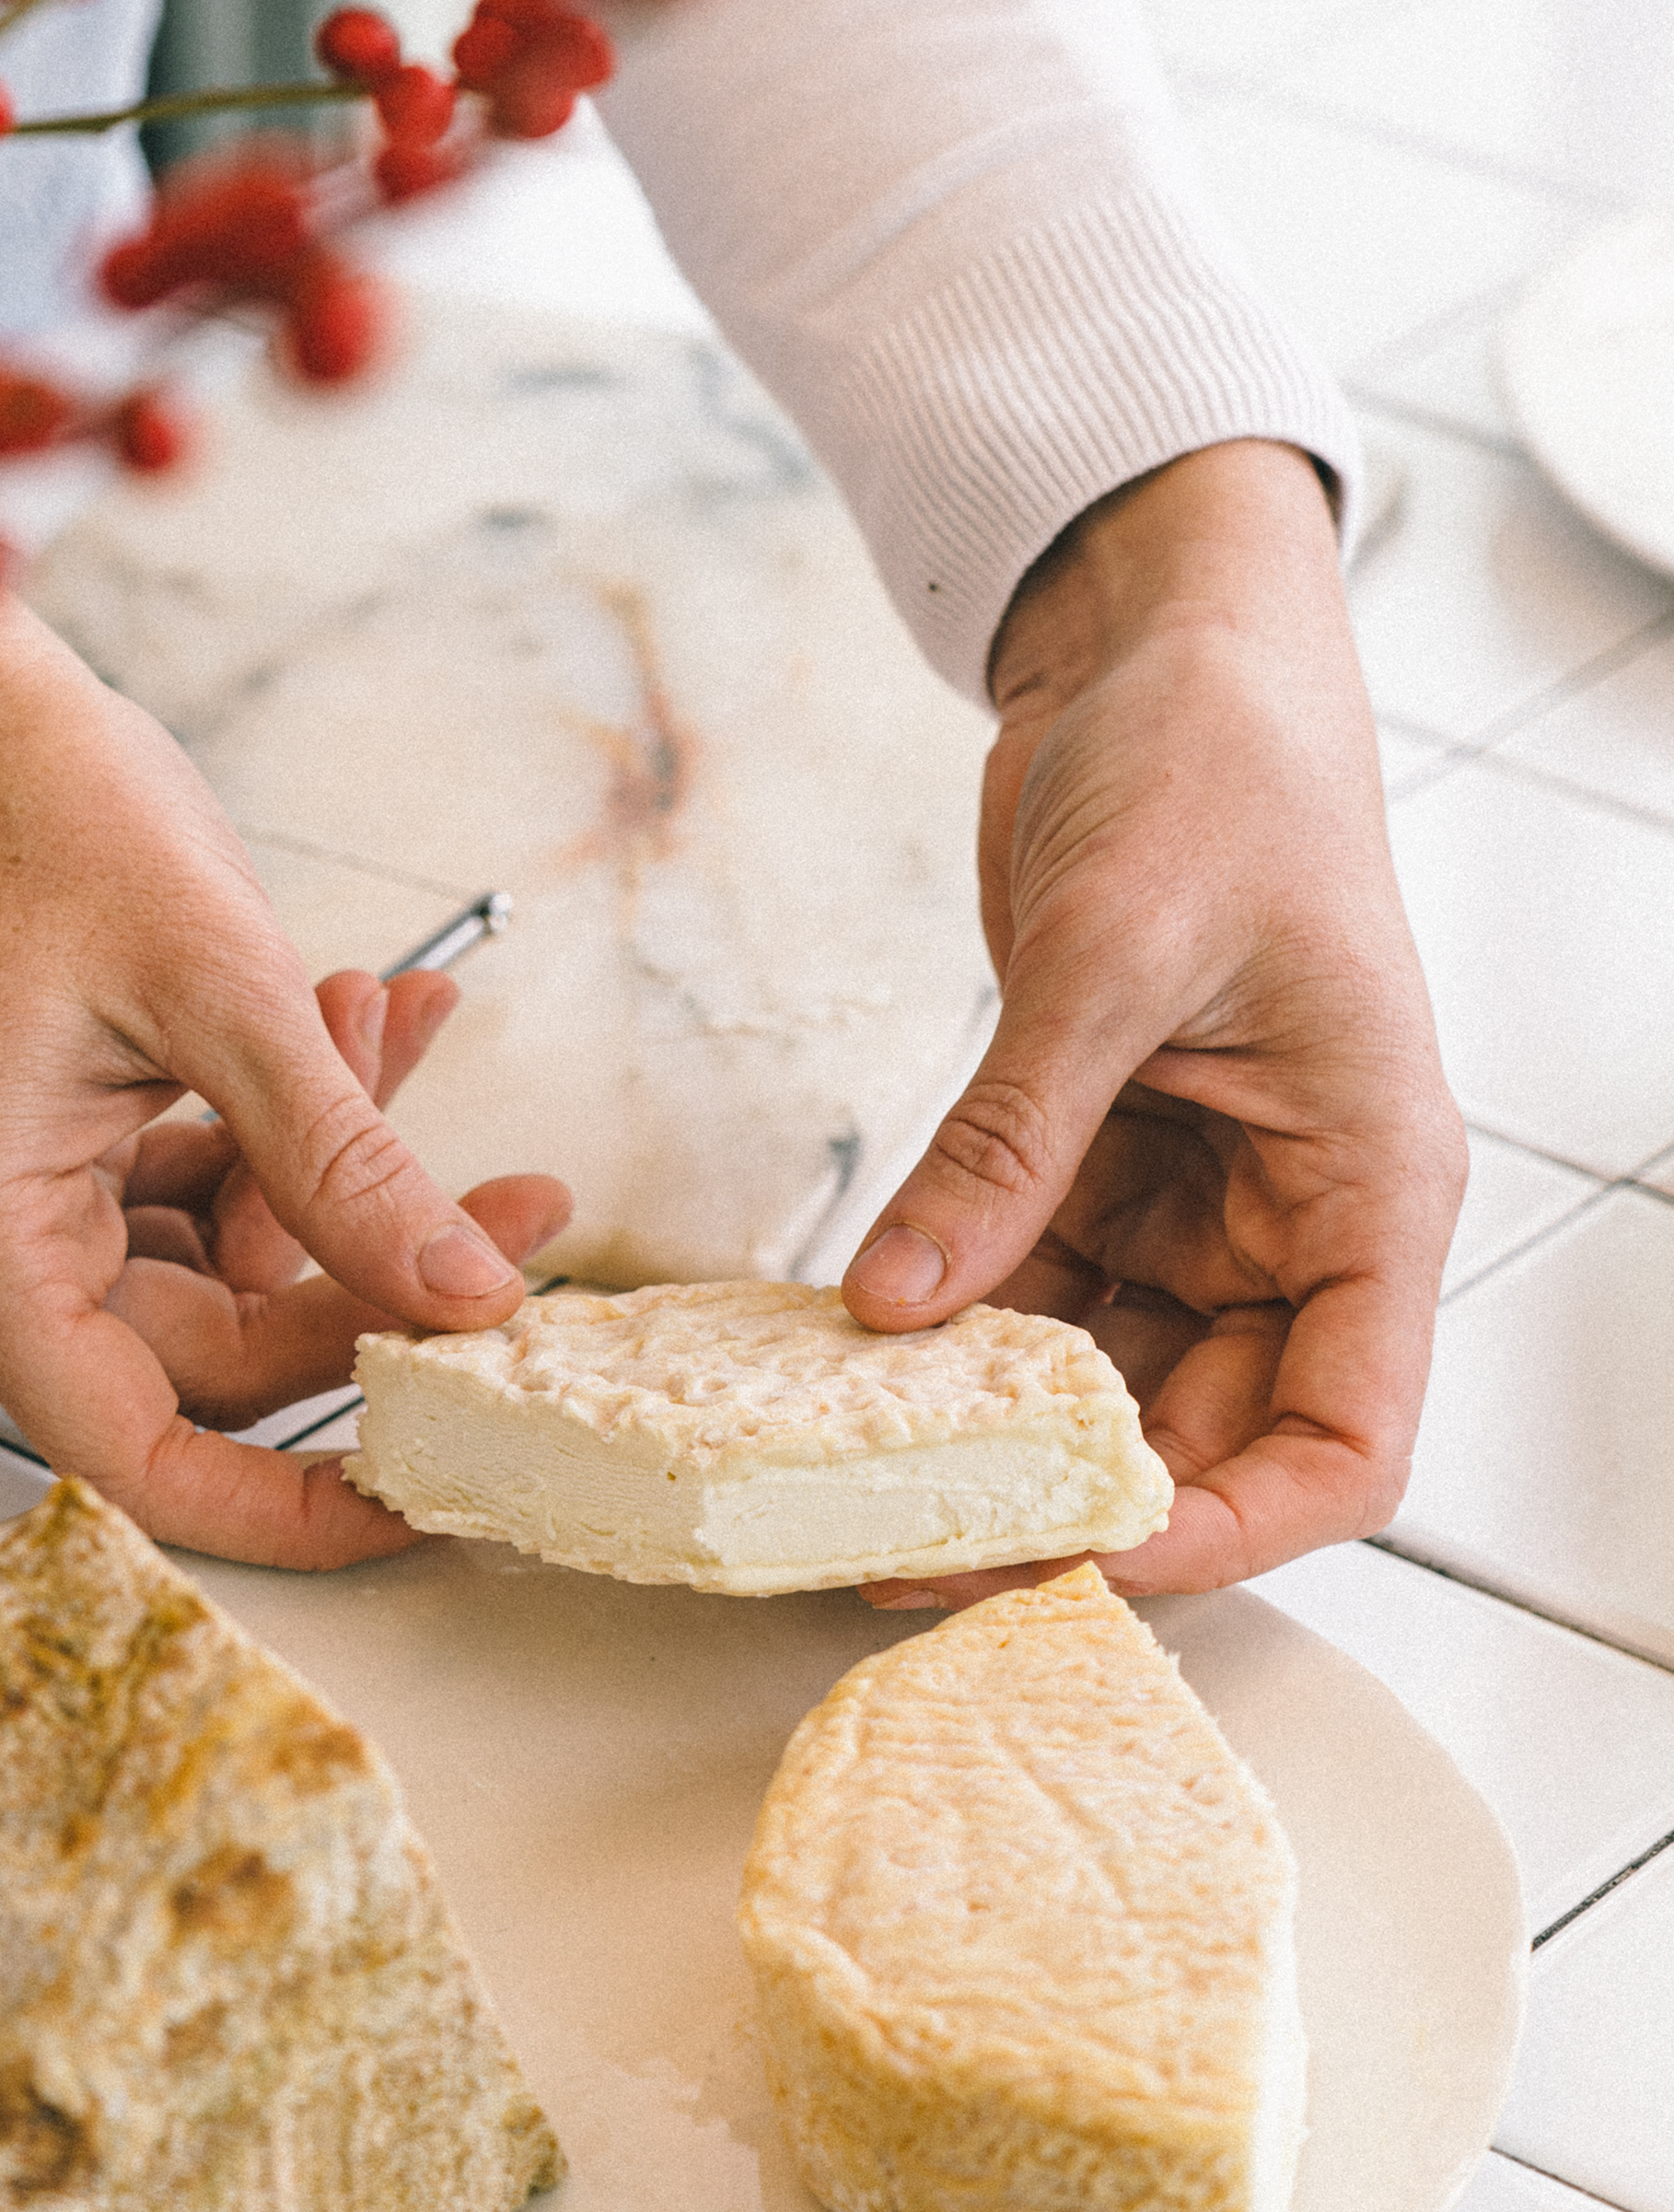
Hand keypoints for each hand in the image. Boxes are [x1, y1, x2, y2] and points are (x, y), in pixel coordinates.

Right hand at [0, 552, 568, 1566]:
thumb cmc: (10, 793)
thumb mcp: (219, 987)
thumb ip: (346, 1166)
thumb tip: (463, 1294)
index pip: (131, 1451)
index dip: (285, 1500)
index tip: (419, 1499)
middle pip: (197, 1343)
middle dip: (364, 1266)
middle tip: (516, 1205)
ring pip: (200, 1256)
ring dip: (324, 1167)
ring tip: (401, 1026)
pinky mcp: (2, 1146)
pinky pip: (164, 1187)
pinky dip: (264, 1124)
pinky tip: (351, 1019)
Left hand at [842, 440, 1464, 1602]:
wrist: (1164, 654)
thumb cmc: (1220, 763)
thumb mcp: (1114, 954)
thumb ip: (1011, 1139)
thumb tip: (903, 1307)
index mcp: (1369, 1191)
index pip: (1342, 1441)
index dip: (1225, 1531)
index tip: (1081, 1556)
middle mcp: (1291, 1222)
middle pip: (1201, 1435)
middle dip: (1061, 1501)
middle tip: (901, 1538)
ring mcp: (1190, 1201)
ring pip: (1091, 1376)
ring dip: (978, 1427)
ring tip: (843, 1468)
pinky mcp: (1095, 1160)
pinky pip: (1018, 1286)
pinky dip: (938, 1326)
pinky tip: (842, 1359)